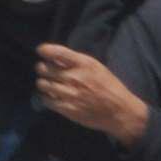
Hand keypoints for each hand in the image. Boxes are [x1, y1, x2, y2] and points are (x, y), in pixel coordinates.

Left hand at [31, 40, 149, 144]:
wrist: (119, 111)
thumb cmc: (108, 86)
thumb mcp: (96, 67)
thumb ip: (76, 61)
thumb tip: (55, 57)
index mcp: (83, 63)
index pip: (56, 52)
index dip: (44, 50)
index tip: (41, 51)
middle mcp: (74, 77)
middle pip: (44, 68)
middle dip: (42, 68)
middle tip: (46, 71)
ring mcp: (69, 93)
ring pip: (42, 84)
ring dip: (43, 83)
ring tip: (49, 84)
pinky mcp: (66, 108)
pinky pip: (46, 100)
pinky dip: (46, 97)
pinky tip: (53, 97)